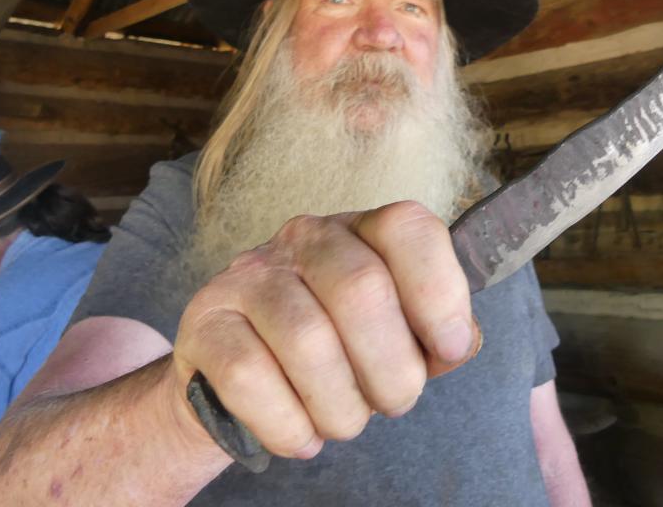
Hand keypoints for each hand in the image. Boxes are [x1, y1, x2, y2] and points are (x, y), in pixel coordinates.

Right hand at [173, 200, 479, 459]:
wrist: (236, 382)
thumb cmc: (334, 354)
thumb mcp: (394, 337)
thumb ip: (436, 334)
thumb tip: (459, 340)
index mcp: (360, 231)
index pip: (407, 227)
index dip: (439, 292)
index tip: (448, 348)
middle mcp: (303, 238)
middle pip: (361, 289)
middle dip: (393, 369)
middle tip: (394, 401)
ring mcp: (247, 276)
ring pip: (308, 341)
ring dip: (341, 406)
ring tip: (344, 421)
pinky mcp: (204, 322)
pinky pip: (250, 377)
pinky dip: (288, 424)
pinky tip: (301, 435)